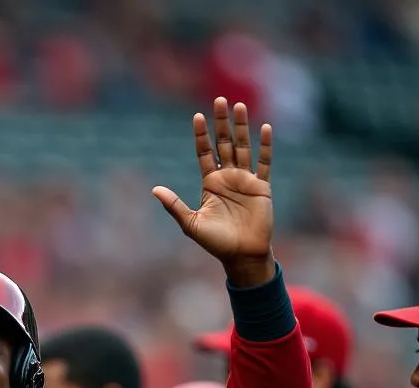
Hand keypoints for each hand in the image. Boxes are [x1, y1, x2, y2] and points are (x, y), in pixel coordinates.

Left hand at [153, 97, 274, 286]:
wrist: (241, 255)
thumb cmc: (215, 242)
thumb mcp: (190, 223)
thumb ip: (173, 205)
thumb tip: (154, 189)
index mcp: (210, 183)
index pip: (204, 153)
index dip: (201, 135)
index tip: (197, 116)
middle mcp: (227, 177)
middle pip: (224, 143)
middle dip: (221, 123)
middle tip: (219, 100)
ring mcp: (245, 180)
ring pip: (243, 147)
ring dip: (242, 127)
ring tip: (239, 106)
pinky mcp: (262, 186)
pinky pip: (264, 163)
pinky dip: (265, 147)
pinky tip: (265, 128)